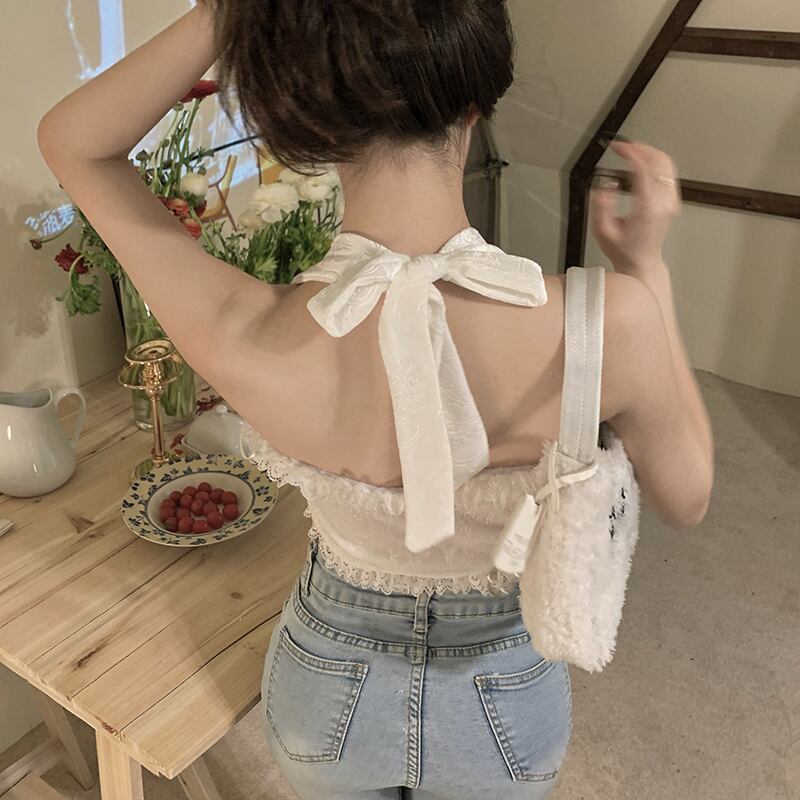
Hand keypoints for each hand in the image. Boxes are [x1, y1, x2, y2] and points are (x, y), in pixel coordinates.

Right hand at [589, 140, 681, 274]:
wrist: (641, 262)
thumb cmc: (623, 250)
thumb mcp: (602, 230)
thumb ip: (601, 205)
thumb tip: (605, 184)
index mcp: (646, 207)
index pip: (642, 168)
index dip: (629, 153)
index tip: (617, 147)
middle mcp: (662, 202)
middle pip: (659, 161)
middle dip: (641, 148)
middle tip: (625, 146)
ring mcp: (670, 201)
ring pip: (667, 165)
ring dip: (650, 153)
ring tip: (634, 150)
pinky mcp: (672, 202)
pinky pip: (669, 174)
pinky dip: (657, 163)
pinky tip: (645, 163)